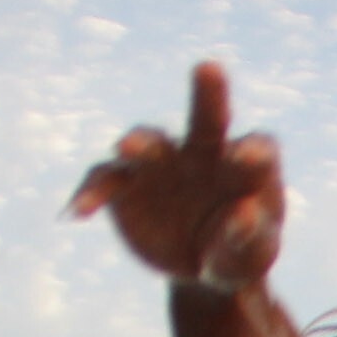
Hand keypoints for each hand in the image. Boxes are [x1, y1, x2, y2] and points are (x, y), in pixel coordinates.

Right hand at [68, 61, 283, 290]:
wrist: (200, 269)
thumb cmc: (237, 254)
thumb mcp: (250, 257)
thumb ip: (251, 237)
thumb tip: (244, 215)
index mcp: (247, 168)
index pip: (259, 148)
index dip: (255, 151)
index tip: (249, 158)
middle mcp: (204, 151)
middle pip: (208, 118)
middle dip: (208, 93)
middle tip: (209, 68)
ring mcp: (161, 163)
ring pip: (150, 142)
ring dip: (139, 143)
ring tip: (126, 150)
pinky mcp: (125, 182)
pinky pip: (104, 179)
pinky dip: (91, 191)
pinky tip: (77, 211)